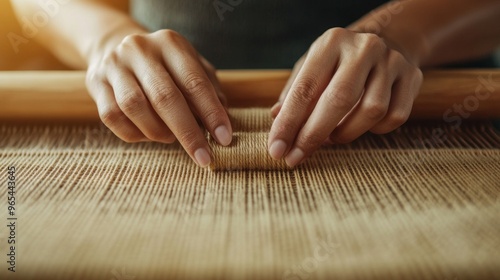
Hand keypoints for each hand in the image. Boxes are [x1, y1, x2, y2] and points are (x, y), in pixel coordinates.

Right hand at [86, 30, 231, 166]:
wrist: (114, 46)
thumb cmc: (165, 67)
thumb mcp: (191, 68)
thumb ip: (210, 92)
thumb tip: (222, 125)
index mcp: (170, 43)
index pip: (195, 82)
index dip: (211, 113)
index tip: (224, 139)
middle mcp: (140, 49)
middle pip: (165, 97)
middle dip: (188, 132)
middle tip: (203, 157)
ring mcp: (114, 65)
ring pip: (135, 107)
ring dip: (158, 132)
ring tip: (170, 138)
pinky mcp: (95, 82)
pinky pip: (113, 117)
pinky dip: (135, 133)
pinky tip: (147, 134)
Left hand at [269, 28, 422, 166]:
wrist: (388, 39)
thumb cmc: (339, 62)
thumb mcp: (312, 67)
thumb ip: (294, 94)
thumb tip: (276, 119)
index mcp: (331, 42)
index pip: (306, 88)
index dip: (289, 122)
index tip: (276, 149)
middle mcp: (363, 48)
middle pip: (339, 100)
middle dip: (313, 135)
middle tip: (296, 158)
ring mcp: (392, 62)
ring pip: (371, 111)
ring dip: (345, 133)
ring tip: (331, 137)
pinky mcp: (412, 77)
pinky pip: (394, 117)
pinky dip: (374, 130)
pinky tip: (360, 125)